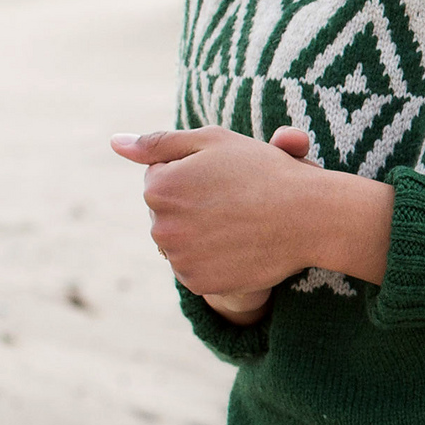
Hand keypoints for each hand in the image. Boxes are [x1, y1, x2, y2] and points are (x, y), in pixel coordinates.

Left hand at [111, 126, 323, 320]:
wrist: (309, 216)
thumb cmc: (265, 171)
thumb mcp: (213, 141)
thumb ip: (159, 142)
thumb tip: (114, 143)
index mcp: (158, 187)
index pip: (160, 179)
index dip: (194, 174)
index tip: (224, 177)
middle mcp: (160, 226)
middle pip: (166, 214)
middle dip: (192, 205)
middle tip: (235, 200)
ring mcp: (178, 258)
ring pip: (179, 242)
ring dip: (201, 233)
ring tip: (239, 222)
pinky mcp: (197, 283)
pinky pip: (194, 268)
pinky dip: (213, 258)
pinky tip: (239, 245)